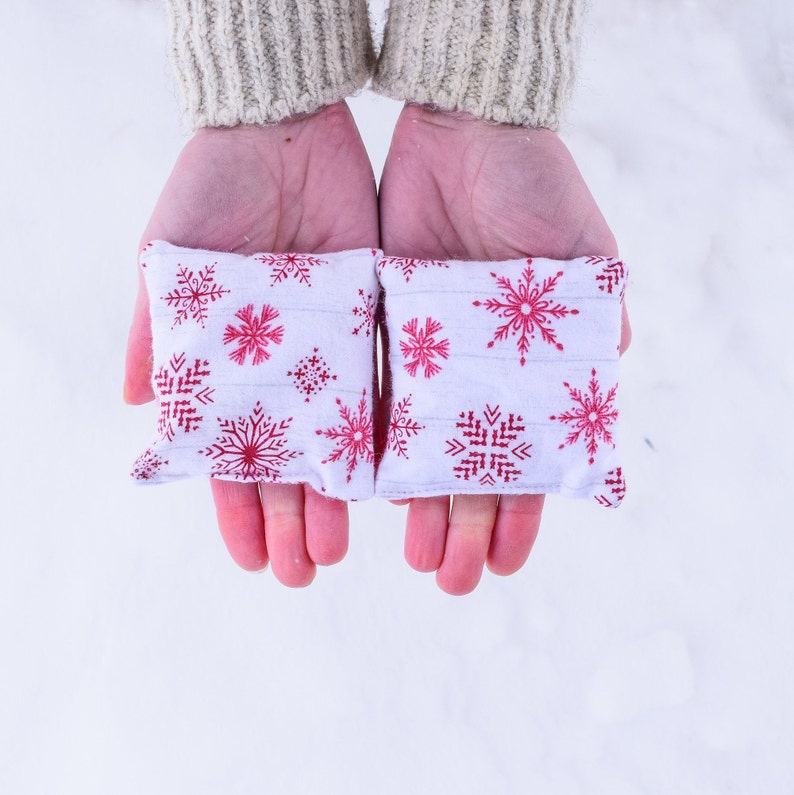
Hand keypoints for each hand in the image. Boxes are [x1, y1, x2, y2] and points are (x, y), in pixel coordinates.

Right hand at [125, 102, 377, 584]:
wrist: (283, 125)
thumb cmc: (212, 186)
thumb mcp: (168, 258)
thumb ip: (154, 330)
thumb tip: (135, 405)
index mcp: (227, 362)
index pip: (230, 455)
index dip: (237, 508)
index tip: (249, 560)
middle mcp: (282, 368)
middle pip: (289, 461)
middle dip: (293, 517)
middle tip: (304, 569)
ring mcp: (330, 350)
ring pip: (339, 440)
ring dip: (339, 495)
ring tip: (343, 546)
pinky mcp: (376, 321)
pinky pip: (385, 387)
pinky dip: (385, 435)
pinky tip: (389, 483)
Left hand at [379, 104, 630, 594]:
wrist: (463, 129)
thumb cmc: (536, 183)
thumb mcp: (583, 248)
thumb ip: (597, 315)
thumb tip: (619, 364)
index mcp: (527, 368)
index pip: (523, 458)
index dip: (516, 512)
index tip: (502, 561)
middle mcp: (472, 373)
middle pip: (462, 466)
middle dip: (455, 523)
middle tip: (445, 575)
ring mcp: (422, 356)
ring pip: (410, 446)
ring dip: (406, 502)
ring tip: (396, 556)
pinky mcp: (375, 328)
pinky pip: (365, 396)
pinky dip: (363, 442)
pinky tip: (360, 489)